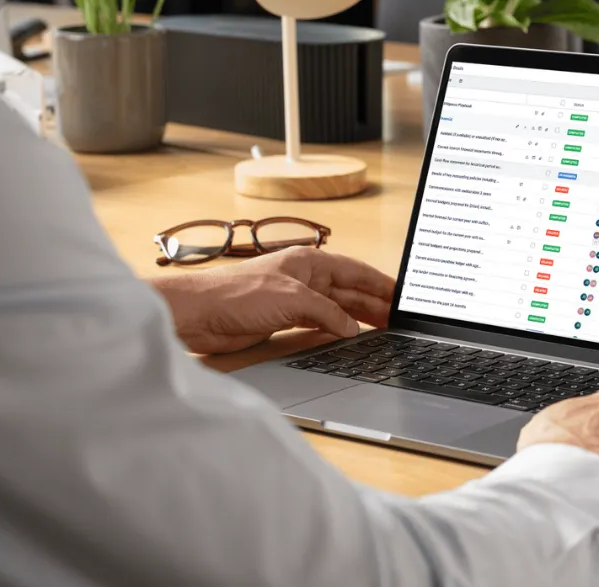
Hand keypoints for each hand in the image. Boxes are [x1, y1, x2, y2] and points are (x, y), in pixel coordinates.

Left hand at [150, 246, 394, 353]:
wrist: (198, 314)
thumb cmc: (235, 294)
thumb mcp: (293, 299)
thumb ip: (327, 313)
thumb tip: (351, 326)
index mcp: (309, 261)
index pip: (356, 271)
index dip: (380, 283)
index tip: (401, 296)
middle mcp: (304, 278)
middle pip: (349, 290)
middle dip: (374, 304)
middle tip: (397, 319)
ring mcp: (294, 299)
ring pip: (336, 308)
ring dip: (357, 318)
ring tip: (382, 329)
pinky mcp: (282, 320)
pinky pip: (319, 323)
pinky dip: (336, 329)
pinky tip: (348, 336)